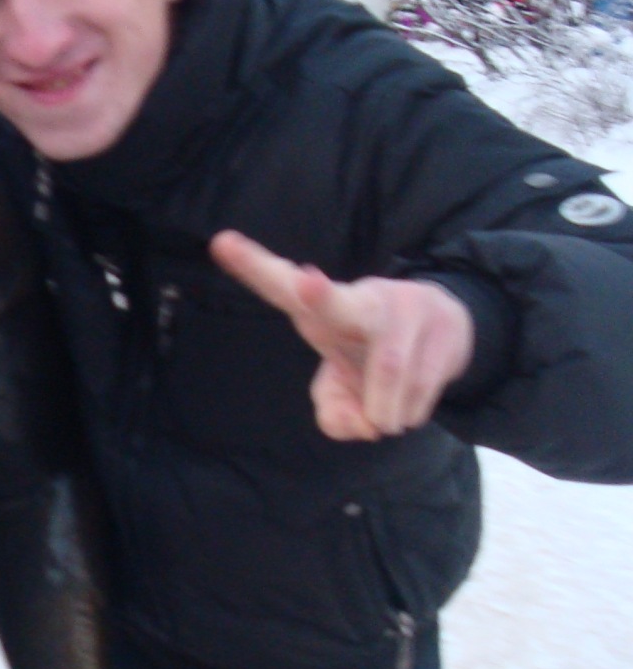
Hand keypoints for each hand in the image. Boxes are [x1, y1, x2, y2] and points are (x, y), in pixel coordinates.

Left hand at [210, 231, 474, 441]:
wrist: (447, 333)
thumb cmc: (372, 356)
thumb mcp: (343, 389)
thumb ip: (335, 413)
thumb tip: (360, 424)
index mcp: (322, 308)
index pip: (279, 285)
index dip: (253, 268)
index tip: (221, 244)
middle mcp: (362, 299)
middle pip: (340, 304)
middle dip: (321, 297)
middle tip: (305, 282)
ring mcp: (406, 307)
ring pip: (389, 370)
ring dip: (384, 410)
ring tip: (384, 419)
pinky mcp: (444, 322)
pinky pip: (420, 386)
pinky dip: (408, 412)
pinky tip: (406, 409)